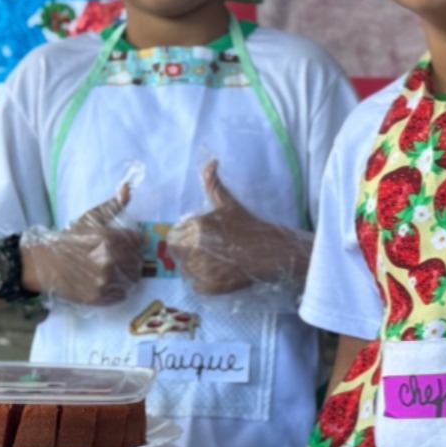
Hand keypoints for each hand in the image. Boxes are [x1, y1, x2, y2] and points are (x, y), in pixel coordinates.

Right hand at [21, 182, 143, 304]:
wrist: (44, 264)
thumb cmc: (69, 239)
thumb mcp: (91, 218)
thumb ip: (113, 205)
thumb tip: (127, 186)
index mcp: (109, 239)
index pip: (138, 239)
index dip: (132, 239)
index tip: (123, 241)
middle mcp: (109, 261)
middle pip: (137, 258)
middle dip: (130, 255)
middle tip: (117, 255)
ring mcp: (104, 281)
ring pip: (132, 277)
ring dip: (127, 272)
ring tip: (114, 268)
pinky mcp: (99, 297)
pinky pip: (122, 293)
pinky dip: (119, 288)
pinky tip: (109, 280)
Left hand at [166, 160, 310, 295]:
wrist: (271, 251)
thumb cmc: (248, 225)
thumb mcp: (228, 203)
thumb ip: (213, 182)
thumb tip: (211, 160)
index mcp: (195, 225)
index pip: (174, 236)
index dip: (186, 239)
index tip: (203, 240)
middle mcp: (196, 246)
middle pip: (177, 254)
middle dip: (189, 254)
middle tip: (209, 253)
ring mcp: (202, 268)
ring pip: (185, 271)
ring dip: (196, 268)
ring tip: (216, 263)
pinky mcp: (209, 286)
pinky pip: (194, 286)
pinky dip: (204, 282)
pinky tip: (219, 274)